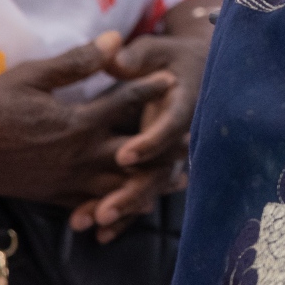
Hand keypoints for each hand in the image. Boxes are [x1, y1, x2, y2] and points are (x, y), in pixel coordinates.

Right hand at [0, 33, 175, 210]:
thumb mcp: (32, 76)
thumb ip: (77, 61)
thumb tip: (115, 38)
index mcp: (78, 122)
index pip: (128, 102)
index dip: (153, 88)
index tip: (174, 77)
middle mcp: (80, 156)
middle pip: (140, 154)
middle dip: (167, 144)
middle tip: (194, 135)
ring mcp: (69, 182)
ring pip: (124, 187)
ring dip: (152, 180)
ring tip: (177, 175)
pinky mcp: (57, 198)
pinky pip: (98, 206)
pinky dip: (121, 206)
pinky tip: (135, 203)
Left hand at [68, 19, 211, 240]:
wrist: (195, 72)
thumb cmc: (169, 57)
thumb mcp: (156, 49)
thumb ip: (136, 55)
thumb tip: (115, 58)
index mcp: (181, 104)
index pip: (169, 126)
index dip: (150, 142)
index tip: (125, 155)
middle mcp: (178, 137)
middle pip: (159, 170)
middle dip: (131, 192)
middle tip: (103, 210)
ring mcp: (167, 156)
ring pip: (149, 189)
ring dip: (123, 209)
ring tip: (90, 222)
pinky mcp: (155, 168)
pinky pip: (143, 195)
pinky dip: (124, 217)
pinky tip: (100, 235)